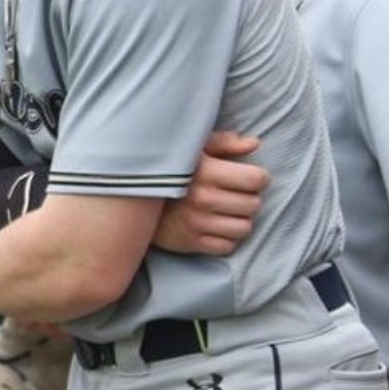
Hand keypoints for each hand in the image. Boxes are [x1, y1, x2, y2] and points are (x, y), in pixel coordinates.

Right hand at [154, 131, 268, 255]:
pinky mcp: (190, 243)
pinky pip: (227, 246)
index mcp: (206, 172)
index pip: (256, 180)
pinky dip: (226, 237)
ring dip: (239, 219)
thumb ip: (224, 143)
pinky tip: (216, 225)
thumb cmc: (169, 170)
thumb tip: (254, 143)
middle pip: (254, 204)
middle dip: (249, 198)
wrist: (131, 200)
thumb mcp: (192, 148)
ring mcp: (197, 224)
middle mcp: (203, 199)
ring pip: (244, 228)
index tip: (246, 176)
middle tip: (234, 194)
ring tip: (226, 210)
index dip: (257, 177)